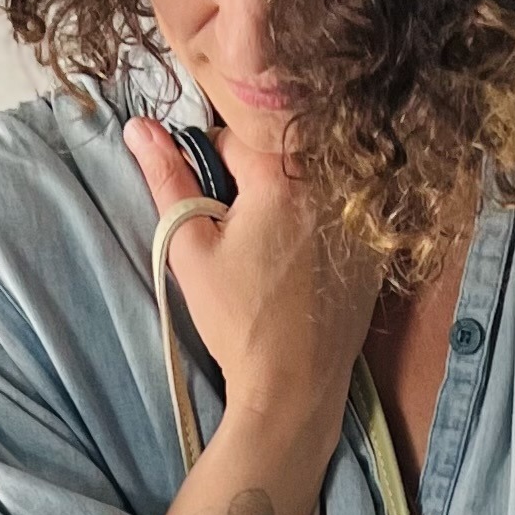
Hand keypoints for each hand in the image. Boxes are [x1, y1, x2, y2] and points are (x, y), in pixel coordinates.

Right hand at [123, 116, 381, 427]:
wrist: (294, 387)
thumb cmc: (239, 323)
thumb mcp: (190, 249)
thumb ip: (167, 181)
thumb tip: (139, 127)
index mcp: (282, 174)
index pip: (233, 136)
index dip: (211, 169)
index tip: (212, 208)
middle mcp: (330, 182)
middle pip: (277, 154)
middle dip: (253, 182)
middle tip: (242, 234)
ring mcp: (359, 216)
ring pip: (310, 182)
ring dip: (287, 202)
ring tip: (271, 254)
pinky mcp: (375, 247)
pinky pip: (339, 214)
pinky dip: (319, 228)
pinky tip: (303, 267)